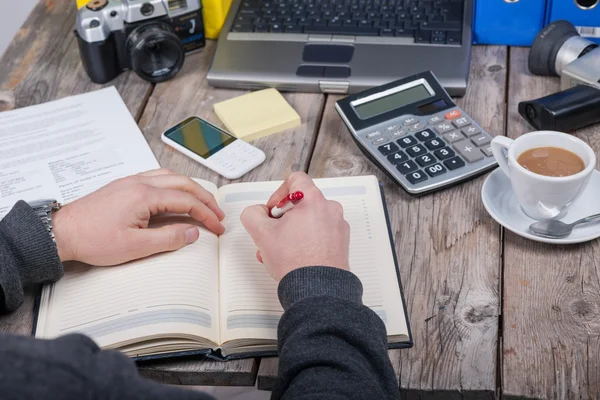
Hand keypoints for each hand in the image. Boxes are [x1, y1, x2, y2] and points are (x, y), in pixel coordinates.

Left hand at [52, 168, 224, 265]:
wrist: (62, 232)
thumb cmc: (93, 240)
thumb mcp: (135, 247)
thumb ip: (168, 238)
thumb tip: (192, 232)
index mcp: (145, 196)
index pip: (187, 201)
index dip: (206, 214)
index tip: (217, 227)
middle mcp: (140, 182)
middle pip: (183, 184)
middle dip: (205, 199)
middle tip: (218, 215)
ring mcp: (131, 181)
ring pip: (171, 176)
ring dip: (191, 188)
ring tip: (203, 202)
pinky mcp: (124, 185)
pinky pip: (157, 177)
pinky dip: (174, 184)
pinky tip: (176, 194)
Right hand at [240, 172, 349, 280]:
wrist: (317, 289)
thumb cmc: (295, 261)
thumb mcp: (261, 233)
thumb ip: (252, 214)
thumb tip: (258, 212)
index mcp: (313, 200)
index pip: (295, 179)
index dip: (278, 193)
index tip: (273, 210)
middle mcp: (330, 209)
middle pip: (302, 203)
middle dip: (283, 218)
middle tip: (274, 234)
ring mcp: (338, 226)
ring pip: (310, 220)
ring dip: (293, 232)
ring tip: (280, 251)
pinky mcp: (341, 243)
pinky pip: (321, 234)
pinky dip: (307, 241)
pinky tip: (294, 258)